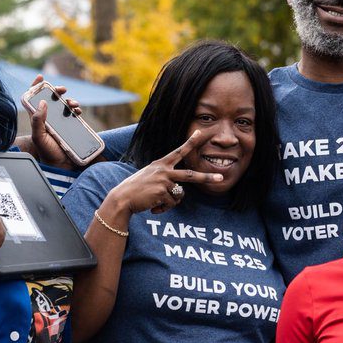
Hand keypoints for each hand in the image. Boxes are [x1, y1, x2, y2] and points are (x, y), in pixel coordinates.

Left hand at [15, 75, 83, 168]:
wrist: (62, 165)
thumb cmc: (47, 152)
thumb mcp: (38, 137)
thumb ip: (37, 120)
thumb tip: (42, 102)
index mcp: (37, 118)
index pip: (33, 99)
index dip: (35, 87)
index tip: (41, 77)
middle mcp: (48, 118)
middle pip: (51, 99)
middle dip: (56, 91)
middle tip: (62, 89)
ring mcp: (60, 122)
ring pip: (63, 105)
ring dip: (69, 100)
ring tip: (72, 103)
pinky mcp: (70, 126)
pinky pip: (73, 114)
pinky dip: (76, 109)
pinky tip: (77, 111)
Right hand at [100, 130, 222, 220]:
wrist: (122, 198)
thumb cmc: (136, 189)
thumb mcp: (150, 177)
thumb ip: (165, 179)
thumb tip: (179, 192)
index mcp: (161, 164)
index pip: (179, 151)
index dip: (191, 142)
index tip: (201, 132)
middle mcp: (164, 171)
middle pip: (191, 175)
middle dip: (207, 177)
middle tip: (220, 178)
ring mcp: (163, 182)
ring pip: (179, 196)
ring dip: (170, 203)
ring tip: (156, 202)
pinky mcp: (161, 193)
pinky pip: (171, 204)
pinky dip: (163, 209)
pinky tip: (153, 207)